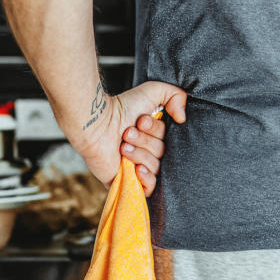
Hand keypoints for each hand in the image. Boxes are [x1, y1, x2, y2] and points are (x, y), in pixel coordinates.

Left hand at [72, 81, 186, 195]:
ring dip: (139, 154)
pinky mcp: (129, 182)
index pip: (168, 139)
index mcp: (153, 135)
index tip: (141, 121)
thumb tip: (183, 119)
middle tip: (127, 133)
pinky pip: (150, 189)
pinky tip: (136, 168)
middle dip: (145, 141)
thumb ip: (176, 96)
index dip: (156, 130)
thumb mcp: (153, 90)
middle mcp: (147, 151)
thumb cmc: (121, 107)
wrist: (96, 126)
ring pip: (155, 167)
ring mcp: (137, 167)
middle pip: (162, 152)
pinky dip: (146, 179)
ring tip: (123, 146)